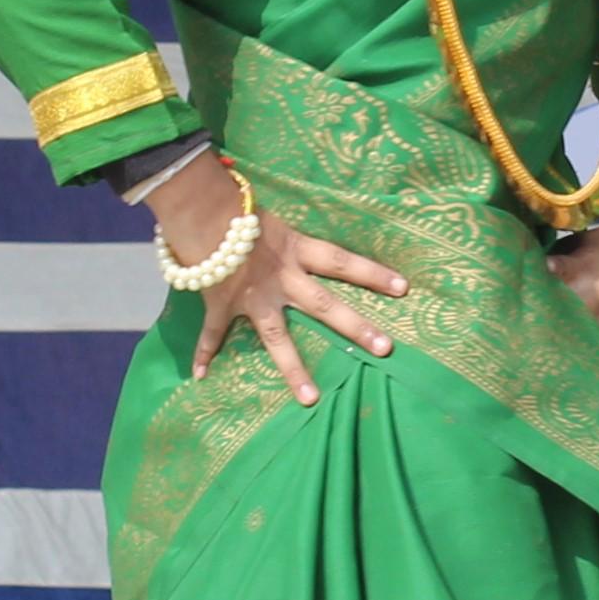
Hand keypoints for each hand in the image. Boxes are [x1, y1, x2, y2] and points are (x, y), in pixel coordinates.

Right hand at [189, 214, 408, 404]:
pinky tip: (199, 375)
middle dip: (355, 327)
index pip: (342, 261)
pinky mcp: (220, 303)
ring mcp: (252, 295)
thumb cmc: (234, 201)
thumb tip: (300, 236)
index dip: (373, 273)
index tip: (404, 288)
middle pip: (324, 305)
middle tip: (386, 348)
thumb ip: (286, 234)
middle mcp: (280, 276)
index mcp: (295, 249)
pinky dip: (204, 352)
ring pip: (276, 337)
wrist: (194, 205)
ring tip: (309, 399)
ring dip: (293, 369)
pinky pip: (212, 332)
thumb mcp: (271, 215)